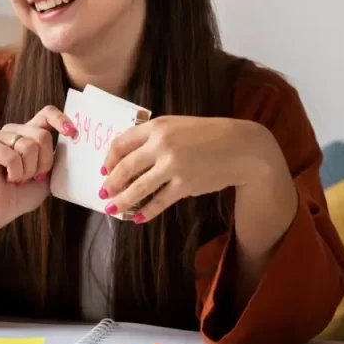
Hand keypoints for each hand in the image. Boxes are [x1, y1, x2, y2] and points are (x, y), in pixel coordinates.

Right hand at [0, 105, 76, 230]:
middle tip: (34, 177)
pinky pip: (12, 157)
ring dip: (28, 170)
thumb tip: (72, 140)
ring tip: (19, 179)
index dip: (60, 119)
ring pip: (28, 146)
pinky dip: (15, 173)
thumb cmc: (22, 194)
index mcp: (31, 133)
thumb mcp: (49, 176)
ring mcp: (0, 136)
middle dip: (44, 162)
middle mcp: (15, 131)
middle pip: (42, 135)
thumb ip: (58, 158)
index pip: (47, 114)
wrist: (0, 211)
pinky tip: (8, 179)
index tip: (72, 133)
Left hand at [99, 116, 294, 224]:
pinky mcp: (185, 185)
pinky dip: (146, 212)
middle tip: (102, 193)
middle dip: (110, 183)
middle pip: (125, 168)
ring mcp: (173, 166)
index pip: (121, 143)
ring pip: (138, 188)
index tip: (104, 169)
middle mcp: (162, 145)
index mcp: (157, 126)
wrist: (241, 147)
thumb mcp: (177, 125)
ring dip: (122, 201)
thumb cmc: (207, 135)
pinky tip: (137, 218)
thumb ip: (153, 136)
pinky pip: (159, 202)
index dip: (109, 159)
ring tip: (112, 209)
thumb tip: (127, 157)